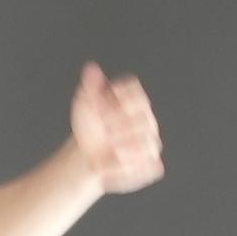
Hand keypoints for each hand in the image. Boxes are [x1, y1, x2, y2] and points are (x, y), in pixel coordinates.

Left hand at [69, 63, 162, 193]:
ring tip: (112, 150)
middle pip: (145, 119)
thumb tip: (91, 68)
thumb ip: (90, 87)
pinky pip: (150, 164)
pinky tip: (118, 164)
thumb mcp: (86, 104)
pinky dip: (135, 166)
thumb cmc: (90, 127)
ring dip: (129, 147)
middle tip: (105, 131)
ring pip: (149, 142)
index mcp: (134, 101)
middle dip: (122, 125)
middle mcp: (147, 120)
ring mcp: (150, 141)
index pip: (137, 95)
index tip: (101, 110)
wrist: (88, 154)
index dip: (120, 102)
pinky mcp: (150, 162)